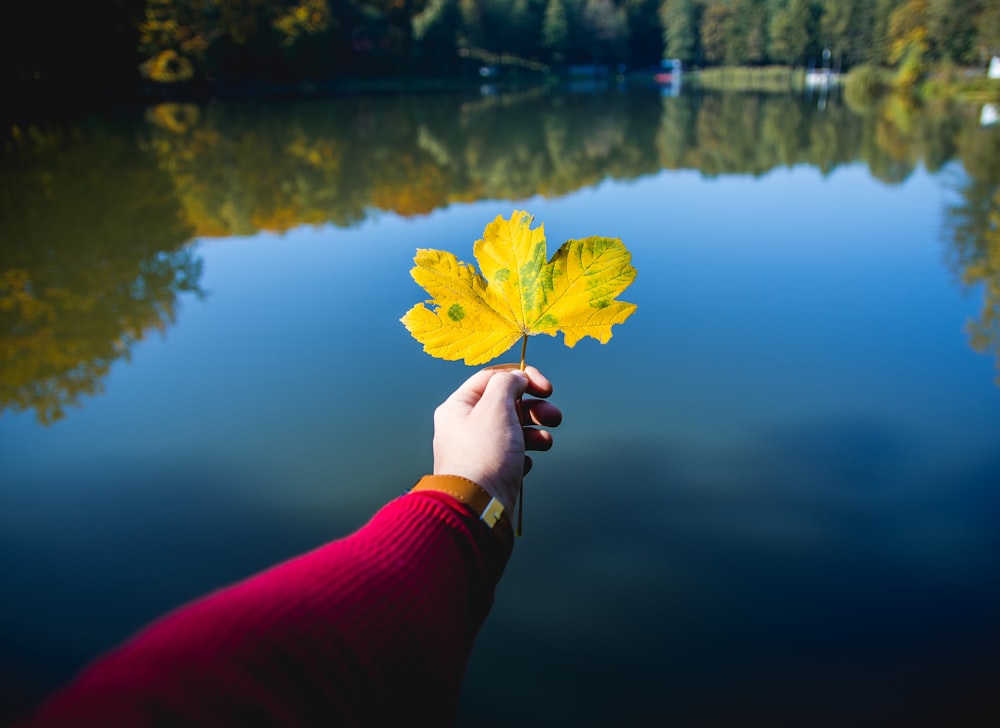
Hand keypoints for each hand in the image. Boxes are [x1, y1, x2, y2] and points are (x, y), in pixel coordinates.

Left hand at [432, 364, 561, 511]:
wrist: (477, 508)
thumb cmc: (484, 454)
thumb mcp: (496, 407)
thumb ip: (508, 383)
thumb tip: (517, 378)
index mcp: (458, 407)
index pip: (492, 378)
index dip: (522, 377)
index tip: (546, 387)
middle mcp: (464, 426)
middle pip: (506, 404)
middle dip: (534, 407)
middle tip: (554, 416)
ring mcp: (478, 450)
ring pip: (513, 430)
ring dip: (535, 431)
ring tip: (546, 442)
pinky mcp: (490, 472)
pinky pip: (512, 455)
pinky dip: (525, 455)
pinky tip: (526, 464)